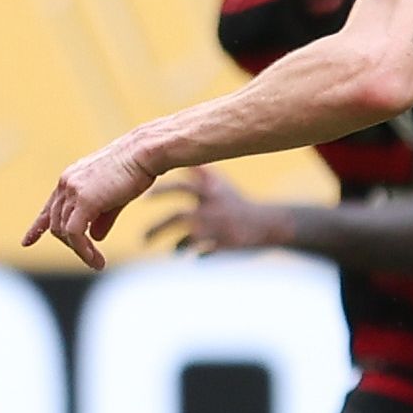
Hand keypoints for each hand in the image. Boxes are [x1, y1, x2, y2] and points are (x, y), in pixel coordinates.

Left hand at [21, 137, 159, 269]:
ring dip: (80, 251)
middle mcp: (66, 183)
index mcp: (70, 179)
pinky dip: (82, 250)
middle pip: (56, 224)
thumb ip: (102, 217)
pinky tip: (95, 260)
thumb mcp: (114, 197)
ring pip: (64, 231)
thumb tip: (95, 237)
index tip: (26, 242)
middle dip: (71, 244)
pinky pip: (75, 233)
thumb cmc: (134, 171)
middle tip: (91, 258)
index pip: (49, 208)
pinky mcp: (84, 200)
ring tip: (97, 262)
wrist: (145, 153)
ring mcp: (73, 190)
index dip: (37, 227)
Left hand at [144, 165, 286, 253]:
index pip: (180, 186)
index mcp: (211, 190)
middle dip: (156, 229)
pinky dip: (194, 258)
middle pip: (177, 217)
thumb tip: (172, 153)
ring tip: (169, 252)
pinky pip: (202, 256)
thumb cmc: (236, 202)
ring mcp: (221, 229)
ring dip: (174, 247)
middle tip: (143, 239)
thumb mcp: (219, 183)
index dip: (160, 191)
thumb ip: (197, 173)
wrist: (270, 224)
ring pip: (186, 240)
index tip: (144, 199)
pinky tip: (191, 259)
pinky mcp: (228, 247)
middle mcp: (213, 208)